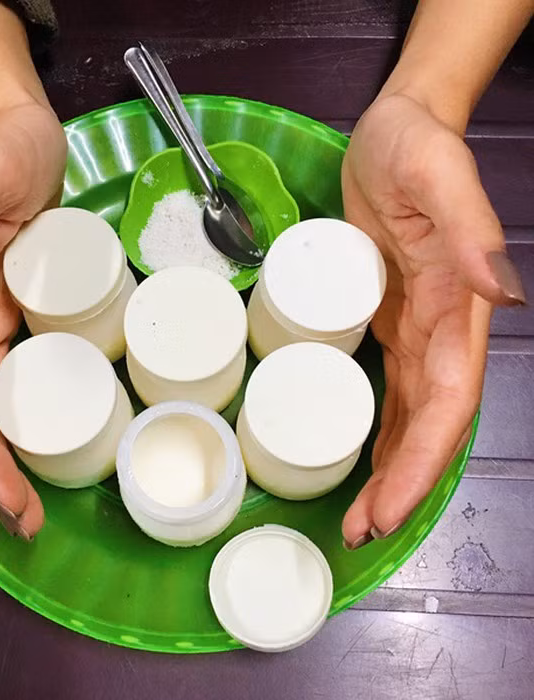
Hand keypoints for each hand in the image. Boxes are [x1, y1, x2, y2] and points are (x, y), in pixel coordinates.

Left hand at [341, 94, 524, 548]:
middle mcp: (440, 331)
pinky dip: (375, 429)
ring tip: (356, 517)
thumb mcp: (437, 177)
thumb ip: (469, 232)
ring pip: (409, 416)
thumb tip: (504, 296)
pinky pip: (388, 389)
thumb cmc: (413, 147)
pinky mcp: (385, 320)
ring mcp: (413, 329)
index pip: (448, 404)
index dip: (422, 462)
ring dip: (386, 470)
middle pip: (429, 425)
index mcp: (456, 310)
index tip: (388, 510)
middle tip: (359, 532)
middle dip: (399, 484)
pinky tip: (358, 458)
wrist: (393, 131)